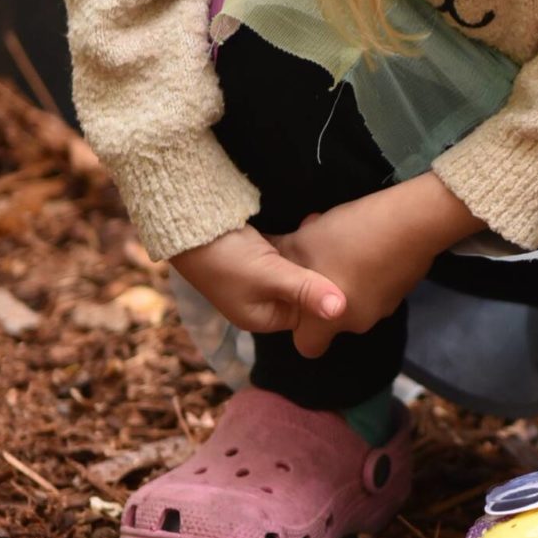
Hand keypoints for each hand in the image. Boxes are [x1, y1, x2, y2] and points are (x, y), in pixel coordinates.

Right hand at [171, 223, 347, 343]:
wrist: (188, 224)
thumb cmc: (225, 258)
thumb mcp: (270, 276)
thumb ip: (306, 291)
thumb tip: (341, 310)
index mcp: (262, 317)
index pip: (306, 315)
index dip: (327, 297)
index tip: (349, 274)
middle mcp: (261, 300)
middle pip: (302, 292)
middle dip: (321, 272)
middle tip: (345, 253)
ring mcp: (258, 275)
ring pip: (296, 269)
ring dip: (311, 253)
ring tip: (333, 236)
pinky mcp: (256, 251)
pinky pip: (286, 250)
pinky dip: (298, 239)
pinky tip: (313, 221)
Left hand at [273, 173, 479, 354]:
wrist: (413, 222)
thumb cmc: (349, 238)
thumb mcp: (304, 241)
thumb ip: (282, 256)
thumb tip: (266, 255)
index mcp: (328, 320)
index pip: (308, 347)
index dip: (301, 329)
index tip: (299, 303)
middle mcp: (357, 323)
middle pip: (332, 321)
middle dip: (323, 296)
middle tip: (319, 263)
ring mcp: (384, 308)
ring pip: (356, 302)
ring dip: (346, 281)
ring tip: (345, 246)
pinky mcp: (402, 291)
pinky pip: (376, 288)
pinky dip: (369, 272)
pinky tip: (369, 244)